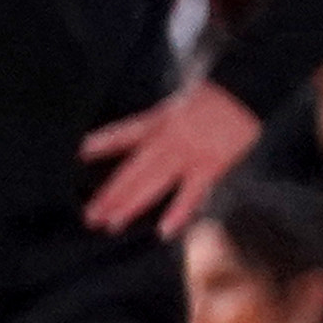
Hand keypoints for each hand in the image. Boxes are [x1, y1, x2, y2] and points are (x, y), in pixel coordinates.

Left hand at [82, 78, 259, 235]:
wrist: (243, 91)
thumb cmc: (212, 99)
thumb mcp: (175, 105)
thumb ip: (155, 126)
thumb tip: (133, 140)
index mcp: (158, 121)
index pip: (123, 134)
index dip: (101, 144)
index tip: (79, 155)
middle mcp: (166, 139)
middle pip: (133, 169)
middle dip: (110, 193)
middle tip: (90, 215)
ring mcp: (187, 154)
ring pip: (153, 183)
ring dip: (131, 204)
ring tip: (111, 223)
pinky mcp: (210, 166)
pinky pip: (191, 193)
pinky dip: (178, 213)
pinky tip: (163, 232)